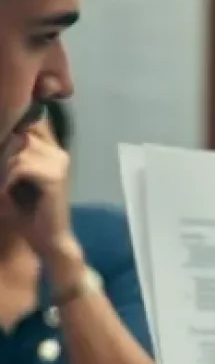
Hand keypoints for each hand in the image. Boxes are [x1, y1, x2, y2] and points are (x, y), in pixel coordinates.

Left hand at [3, 121, 73, 263]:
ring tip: (3, 188)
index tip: (7, 164)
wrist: (48, 239)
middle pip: (19, 135)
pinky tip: (5, 193)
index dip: (14, 128)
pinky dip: (6, 181)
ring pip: (17, 152)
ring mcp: (58, 163)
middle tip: (2, 177)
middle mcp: (58, 152)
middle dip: (2, 154)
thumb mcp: (12, 181)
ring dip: (3, 169)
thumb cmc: (26, 212)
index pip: (30, 124)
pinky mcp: (54, 177)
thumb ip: (7, 160)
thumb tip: (0, 140)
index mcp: (51, 150)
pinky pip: (20, 167)